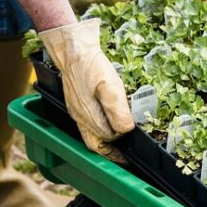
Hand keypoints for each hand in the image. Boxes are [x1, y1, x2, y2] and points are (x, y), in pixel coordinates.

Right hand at [39, 19, 133, 161]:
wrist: (73, 49)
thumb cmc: (91, 66)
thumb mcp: (110, 86)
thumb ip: (117, 110)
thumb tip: (125, 130)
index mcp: (89, 117)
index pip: (108, 138)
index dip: (122, 139)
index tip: (133, 142)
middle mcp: (80, 118)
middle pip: (95, 144)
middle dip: (110, 153)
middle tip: (125, 157)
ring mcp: (76, 111)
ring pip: (89, 136)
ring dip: (104, 143)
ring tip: (119, 146)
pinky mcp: (76, 104)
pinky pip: (86, 125)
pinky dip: (98, 131)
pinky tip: (107, 124)